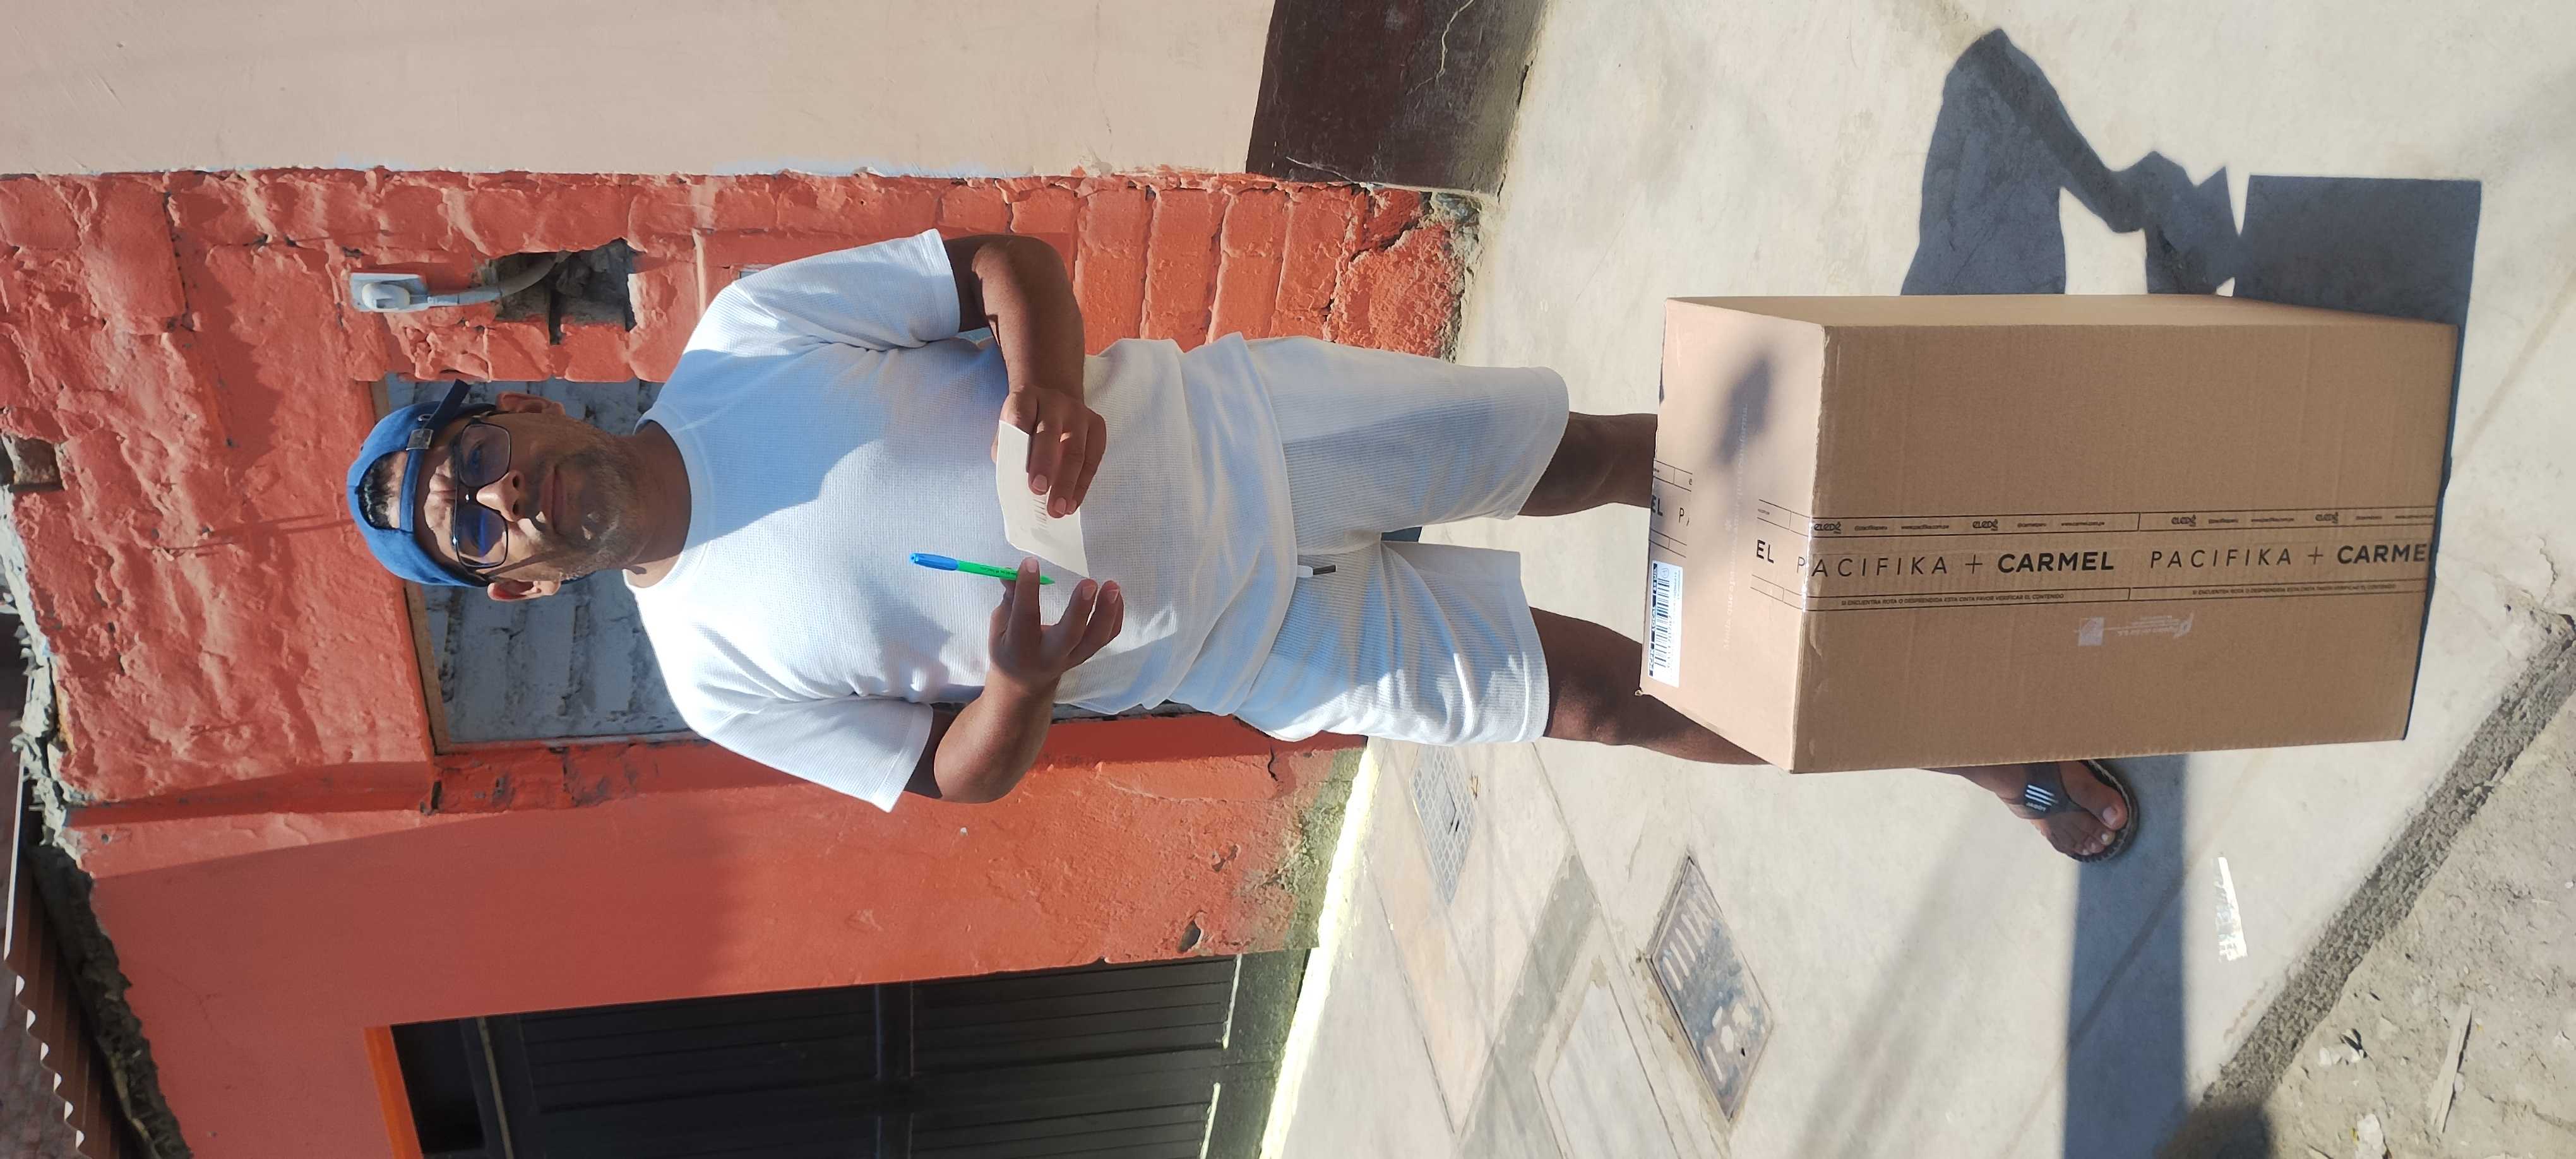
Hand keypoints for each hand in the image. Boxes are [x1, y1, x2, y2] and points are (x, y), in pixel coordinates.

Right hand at [987, 557, 1122, 696]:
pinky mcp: (1087, 654)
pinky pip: (1106, 637)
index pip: (1026, 616)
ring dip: (1107, 612)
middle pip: (1070, 634)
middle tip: (1089, 583)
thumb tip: (1011, 572)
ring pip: (1095, 638)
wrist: (1025, 682)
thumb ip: (1010, 599)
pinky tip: (1116, 596)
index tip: (1031, 563)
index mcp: (1021, 647)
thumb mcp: (999, 627)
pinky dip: (1115, 617)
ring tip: (1112, 586)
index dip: (1028, 589)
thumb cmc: (1009, 648)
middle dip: (1080, 609)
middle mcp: (1050, 655)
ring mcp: (1072, 657)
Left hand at [1000, 384, 1105, 516]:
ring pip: (1076, 450)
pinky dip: (1083, 484)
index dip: (1020, 439)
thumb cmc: (1026, 423)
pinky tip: (1073, 502)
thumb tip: (1016, 485)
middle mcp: (1054, 401)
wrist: (1053, 400)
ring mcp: (1079, 412)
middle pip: (1049, 433)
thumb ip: (1009, 452)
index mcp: (1025, 398)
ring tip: (1059, 509)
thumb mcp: (1009, 429)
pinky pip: (1093, 458)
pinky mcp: (1097, 425)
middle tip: (1038, 492)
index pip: (1020, 415)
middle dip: (1044, 465)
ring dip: (1067, 483)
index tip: (1018, 464)